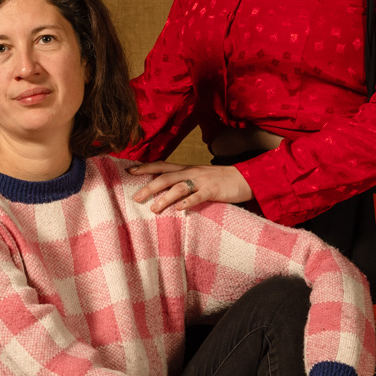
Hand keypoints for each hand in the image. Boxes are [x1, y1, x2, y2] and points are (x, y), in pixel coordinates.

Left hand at [128, 161, 250, 213]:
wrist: (246, 178)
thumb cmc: (220, 180)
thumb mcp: (199, 177)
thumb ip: (183, 181)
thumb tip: (164, 191)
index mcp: (187, 168)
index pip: (161, 165)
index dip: (145, 167)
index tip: (129, 171)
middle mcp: (191, 172)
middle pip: (165, 177)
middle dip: (149, 187)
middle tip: (136, 198)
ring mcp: (202, 181)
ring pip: (179, 187)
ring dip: (165, 198)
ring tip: (154, 209)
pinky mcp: (213, 190)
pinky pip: (199, 196)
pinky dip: (188, 202)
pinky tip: (179, 209)